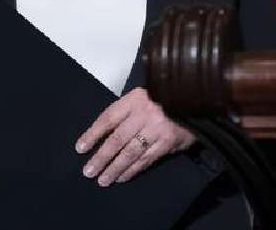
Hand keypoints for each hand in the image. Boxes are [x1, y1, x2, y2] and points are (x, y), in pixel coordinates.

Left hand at [75, 87, 195, 185]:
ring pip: (130, 152)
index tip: (80, 149)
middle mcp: (145, 114)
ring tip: (103, 180)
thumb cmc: (166, 98)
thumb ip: (128, 111)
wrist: (195, 99)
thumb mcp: (145, 95)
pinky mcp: (168, 142)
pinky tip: (123, 177)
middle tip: (88, 172)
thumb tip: (103, 134)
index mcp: (135, 99)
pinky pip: (146, 159)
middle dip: (101, 157)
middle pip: (117, 139)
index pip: (108, 118)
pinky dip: (133, 170)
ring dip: (115, 168)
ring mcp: (157, 129)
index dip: (93, 134)